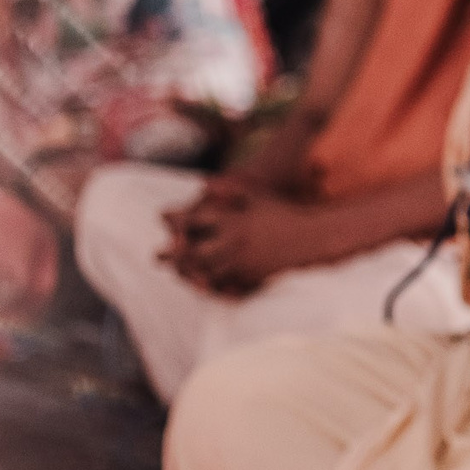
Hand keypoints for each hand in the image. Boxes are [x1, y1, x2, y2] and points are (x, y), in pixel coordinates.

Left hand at [166, 186, 327, 295]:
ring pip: (205, 271)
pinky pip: (223, 284)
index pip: (197, 220)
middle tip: (157, 255)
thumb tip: (202, 184)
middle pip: (195, 251)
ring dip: (186, 272)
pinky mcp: (251, 277)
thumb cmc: (284, 214)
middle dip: (173, 254)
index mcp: (235, 220)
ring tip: (173, 271)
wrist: (313, 238)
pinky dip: (207, 285)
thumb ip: (230, 189)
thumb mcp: (258, 197)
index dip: (177, 219)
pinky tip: (198, 284)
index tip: (162, 218)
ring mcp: (243, 261)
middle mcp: (236, 242)